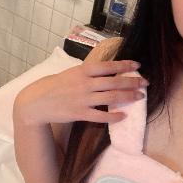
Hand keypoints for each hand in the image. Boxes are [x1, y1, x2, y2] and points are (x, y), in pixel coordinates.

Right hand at [13, 60, 148, 125]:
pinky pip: (101, 116)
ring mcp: (83, 99)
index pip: (108, 66)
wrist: (36, 102)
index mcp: (82, 71)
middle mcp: (85, 84)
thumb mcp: (71, 73)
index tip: (138, 66)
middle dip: (132, 82)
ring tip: (140, 97)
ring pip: (111, 98)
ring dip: (128, 97)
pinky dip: (114, 116)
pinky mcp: (80, 113)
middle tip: (146, 83)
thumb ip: (87, 73)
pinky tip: (124, 116)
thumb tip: (107, 71)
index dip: (124, 66)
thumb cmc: (54, 86)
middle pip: (114, 82)